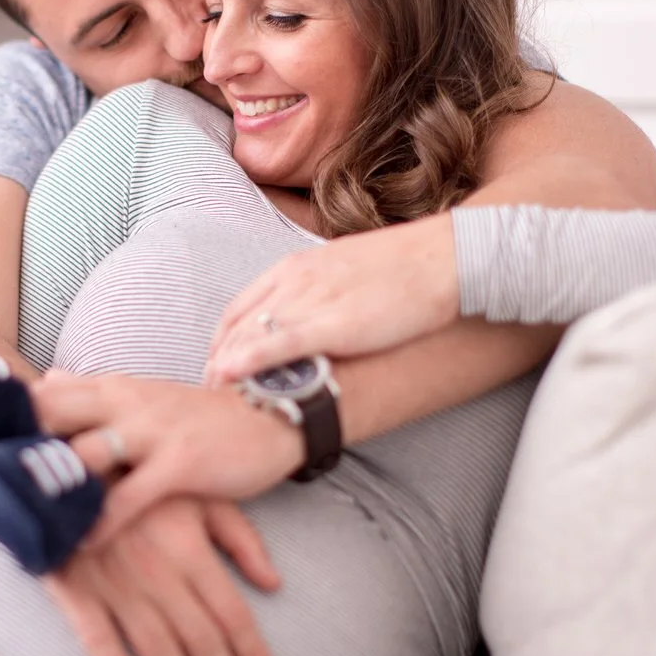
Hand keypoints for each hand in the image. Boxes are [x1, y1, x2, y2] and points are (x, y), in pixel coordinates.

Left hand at [32, 372, 303, 544]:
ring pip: (84, 457)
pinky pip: (130, 496)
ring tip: (15, 521)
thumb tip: (49, 377)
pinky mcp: (179, 464)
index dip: (3, 418)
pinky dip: (101, 522)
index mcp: (113, 388)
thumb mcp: (143, 395)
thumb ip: (94, 392)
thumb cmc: (201, 416)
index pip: (45, 395)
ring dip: (49, 491)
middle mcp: (125, 403)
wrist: (269, 416)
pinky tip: (78, 544)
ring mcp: (152, 432)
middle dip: (11, 449)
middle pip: (51, 417)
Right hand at [43, 497, 280, 655]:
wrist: (69, 460)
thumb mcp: (203, 495)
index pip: (231, 612)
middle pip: (199, 637)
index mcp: (190, 548)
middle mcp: (157, 572)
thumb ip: (241, 538)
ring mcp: (115, 583)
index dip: (252, 651)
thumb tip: (274, 584)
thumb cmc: (146, 478)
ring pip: (156, 645)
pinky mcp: (75, 589)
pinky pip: (96, 637)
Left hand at [204, 213, 459, 384]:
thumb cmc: (407, 267)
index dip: (223, 340)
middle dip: (217, 359)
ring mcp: (311, 299)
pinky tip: (229, 375)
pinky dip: (247, 359)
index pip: (241, 306)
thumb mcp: (348, 272)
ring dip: (225, 365)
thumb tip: (309, 318)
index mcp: (297, 266)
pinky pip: (277, 342)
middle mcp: (295, 279)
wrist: (445, 258)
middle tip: (210, 391)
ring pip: (250, 333)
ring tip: (215, 396)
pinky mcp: (332, 321)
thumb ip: (320, 293)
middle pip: (237, 323)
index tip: (218, 365)